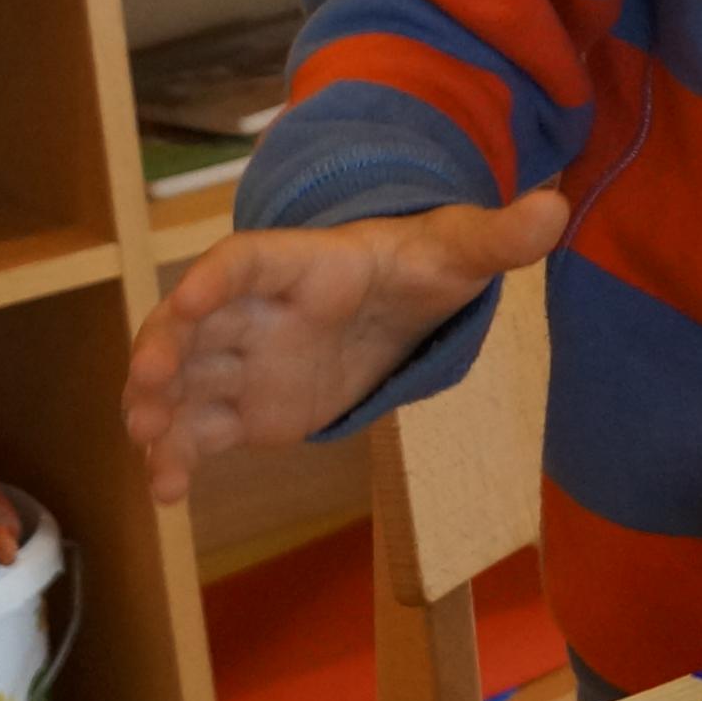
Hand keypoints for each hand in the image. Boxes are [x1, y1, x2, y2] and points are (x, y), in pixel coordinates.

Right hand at [121, 191, 568, 500]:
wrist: (397, 306)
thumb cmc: (418, 266)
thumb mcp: (458, 251)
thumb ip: (498, 236)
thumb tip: (556, 205)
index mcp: (303, 264)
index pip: (247, 260)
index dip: (215, 276)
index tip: (190, 296)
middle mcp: (256, 310)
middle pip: (193, 321)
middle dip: (162, 347)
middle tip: (144, 381)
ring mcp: (241, 360)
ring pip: (183, 381)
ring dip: (155, 407)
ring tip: (146, 442)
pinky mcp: (240, 408)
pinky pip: (197, 433)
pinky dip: (176, 459)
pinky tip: (166, 496)